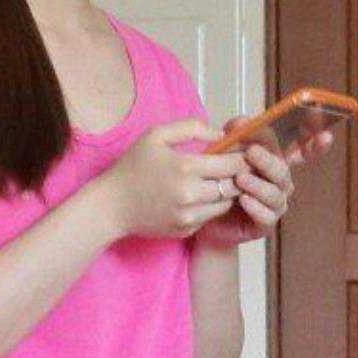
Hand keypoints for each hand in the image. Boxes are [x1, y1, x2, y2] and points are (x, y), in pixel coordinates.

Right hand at [107, 120, 240, 239]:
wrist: (111, 206)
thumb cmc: (133, 167)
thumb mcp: (156, 135)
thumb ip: (192, 127)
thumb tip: (222, 134)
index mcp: (186, 167)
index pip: (233, 163)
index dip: (244, 157)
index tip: (245, 153)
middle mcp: (191, 195)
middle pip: (234, 185)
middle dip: (239, 175)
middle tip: (235, 166)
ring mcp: (189, 216)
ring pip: (226, 203)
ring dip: (227, 191)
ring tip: (217, 180)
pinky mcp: (186, 230)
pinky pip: (210, 216)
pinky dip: (210, 206)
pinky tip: (199, 196)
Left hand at [193, 115, 332, 248]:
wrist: (209, 214)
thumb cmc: (222, 181)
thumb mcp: (226, 154)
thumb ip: (237, 135)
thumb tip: (240, 122)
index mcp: (276, 163)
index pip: (302, 152)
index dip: (316, 145)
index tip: (326, 135)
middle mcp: (281, 183)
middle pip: (282, 170)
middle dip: (267, 160)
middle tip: (250, 152)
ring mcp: (276, 204)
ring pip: (275, 194)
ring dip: (258, 185)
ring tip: (240, 179)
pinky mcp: (265, 223)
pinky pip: (266, 216)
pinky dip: (255, 207)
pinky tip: (243, 200)